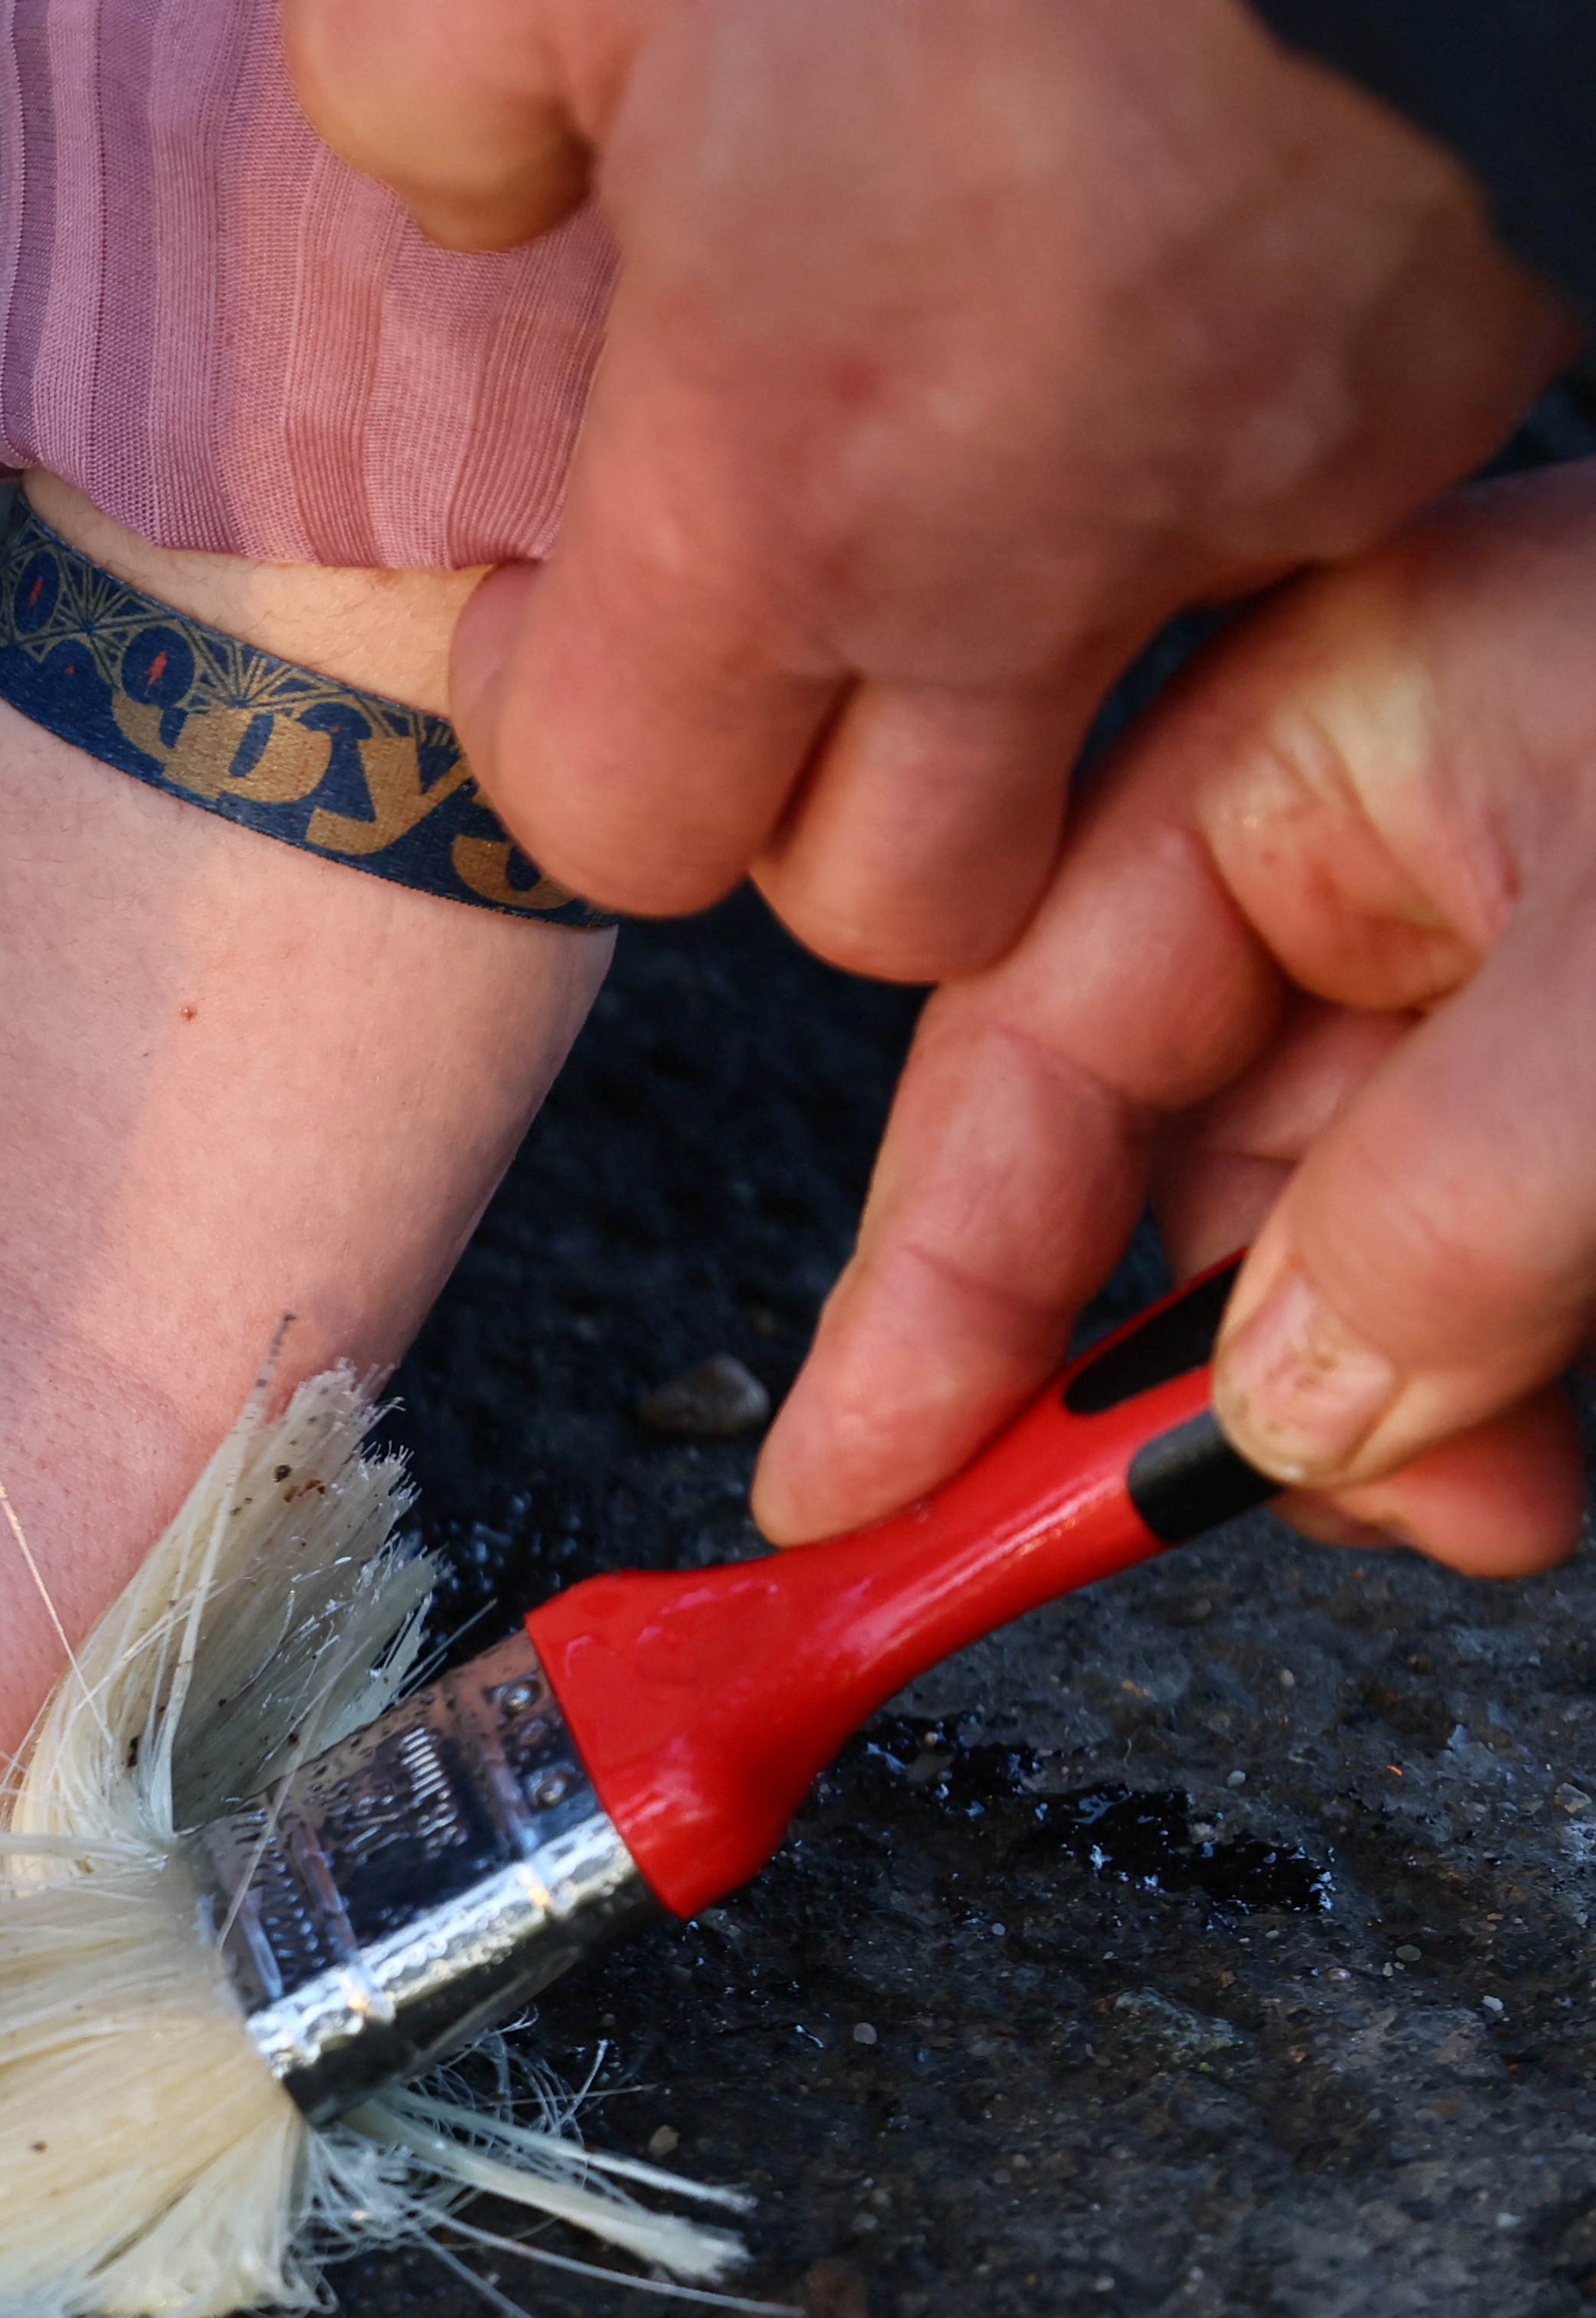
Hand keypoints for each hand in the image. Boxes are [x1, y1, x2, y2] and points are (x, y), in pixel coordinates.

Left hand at [282, 0, 1566, 978]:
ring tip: (958, 420)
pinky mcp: (1437, 368)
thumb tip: (476, 202)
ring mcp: (1264, 477)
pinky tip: (1149, 270)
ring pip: (1123, 705)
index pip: (628, 835)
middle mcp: (1027, 553)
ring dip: (1021, 637)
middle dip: (808, 804)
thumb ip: (435, 115)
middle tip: (750, 601)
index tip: (543, 600)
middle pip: (907, 895)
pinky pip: (1297, 508)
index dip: (548, 742)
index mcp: (775, 490)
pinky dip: (1203, 446)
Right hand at [756, 466, 1595, 1576]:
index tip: (851, 1490)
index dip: (930, 1296)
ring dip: (1373, 1412)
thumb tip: (1270, 1416)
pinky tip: (1528, 1434)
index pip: (1026, 1049)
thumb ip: (1452, 1211)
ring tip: (1486, 1494)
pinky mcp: (1587, 1045)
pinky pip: (1466, 1247)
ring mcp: (1495, 935)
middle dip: (1196, 1387)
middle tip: (1243, 1530)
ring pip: (1327, 1236)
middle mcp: (1377, 828)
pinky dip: (1481, 1376)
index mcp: (1313, 731)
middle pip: (1162, 1167)